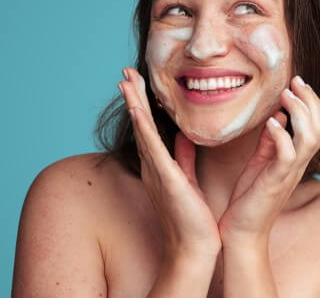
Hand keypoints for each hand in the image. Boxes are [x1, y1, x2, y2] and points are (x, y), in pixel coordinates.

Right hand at [119, 68, 220, 258]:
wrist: (194, 247)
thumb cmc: (191, 216)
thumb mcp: (186, 178)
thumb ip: (183, 156)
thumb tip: (184, 135)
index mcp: (158, 165)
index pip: (149, 128)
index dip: (142, 104)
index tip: (138, 82)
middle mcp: (152, 165)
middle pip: (140, 124)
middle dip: (133, 97)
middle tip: (126, 72)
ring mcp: (156, 171)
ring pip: (143, 131)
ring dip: (134, 104)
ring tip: (126, 81)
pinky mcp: (166, 179)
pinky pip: (153, 149)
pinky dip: (144, 128)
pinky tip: (138, 110)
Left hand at [218, 75, 319, 246]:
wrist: (242, 230)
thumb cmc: (250, 197)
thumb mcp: (261, 162)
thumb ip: (270, 141)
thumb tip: (275, 116)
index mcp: (296, 158)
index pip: (316, 125)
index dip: (311, 102)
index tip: (296, 82)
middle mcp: (299, 164)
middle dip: (311, 100)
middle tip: (295, 81)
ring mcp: (289, 173)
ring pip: (311, 138)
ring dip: (300, 112)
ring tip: (285, 95)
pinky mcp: (276, 181)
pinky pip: (288, 155)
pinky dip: (281, 134)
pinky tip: (271, 122)